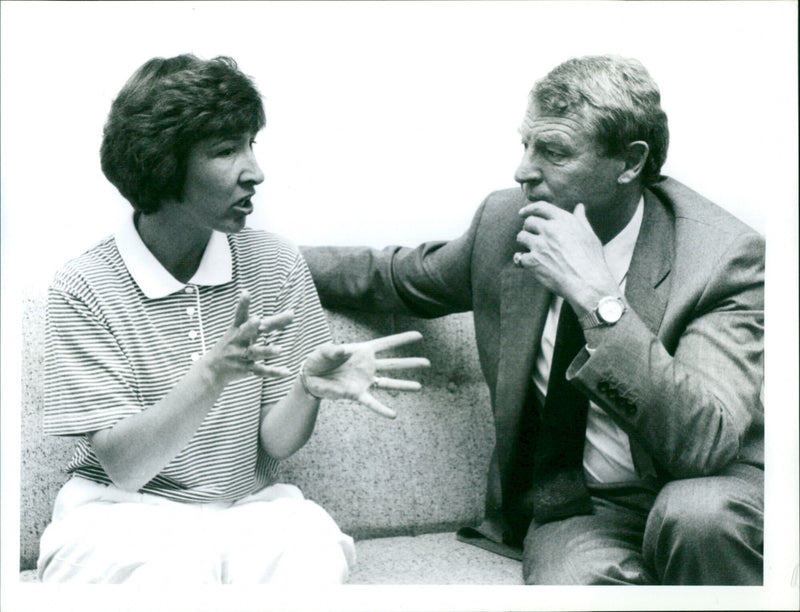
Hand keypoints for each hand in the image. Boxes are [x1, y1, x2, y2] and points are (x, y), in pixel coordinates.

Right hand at [203, 291, 293, 385]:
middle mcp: (238, 341)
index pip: (240, 315)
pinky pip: (261, 370)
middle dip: (249, 326)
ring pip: (254, 353)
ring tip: (280, 350)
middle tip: (256, 319)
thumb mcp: (247, 331)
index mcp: (237, 328)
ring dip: (266, 351)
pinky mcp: (246, 369)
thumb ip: (271, 323)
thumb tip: (292, 313)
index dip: (243, 304)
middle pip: (244, 332)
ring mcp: (241, 355)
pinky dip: (274, 372)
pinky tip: (287, 372)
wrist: (212, 369)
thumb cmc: (235, 343)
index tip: (245, 292)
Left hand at [301, 331, 429, 418]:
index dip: (402, 339)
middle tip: (428, 362)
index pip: (386, 344)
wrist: (310, 377)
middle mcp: (367, 365)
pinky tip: (394, 415)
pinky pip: (372, 402)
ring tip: (420, 387)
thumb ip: (334, 350)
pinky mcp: (356, 394)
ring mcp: (364, 380)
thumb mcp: (324, 351)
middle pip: (393, 364)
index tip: (419, 335)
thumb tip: (342, 351)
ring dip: (403, 385)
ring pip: (388, 383)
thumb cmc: (319, 360)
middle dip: (410, 363)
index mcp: (362, 351)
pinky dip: (382, 409)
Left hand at [515, 202, 619, 310]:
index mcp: (564, 220)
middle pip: (529, 222)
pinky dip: (521, 260)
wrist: (588, 283)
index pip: (541, 207)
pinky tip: (526, 264)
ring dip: (524, 242)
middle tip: (532, 236)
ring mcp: (540, 245)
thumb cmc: (592, 260)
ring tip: (531, 249)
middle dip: (528, 228)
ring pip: (521, 237)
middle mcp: (550, 230)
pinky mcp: (533, 261)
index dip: (529, 208)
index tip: (522, 212)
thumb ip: (581, 219)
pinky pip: (519, 257)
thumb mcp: (589, 235)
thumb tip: (579, 207)